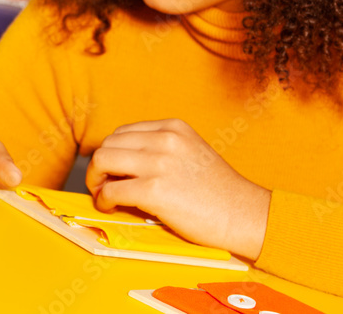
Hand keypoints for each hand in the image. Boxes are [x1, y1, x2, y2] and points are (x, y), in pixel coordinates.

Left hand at [85, 118, 270, 259]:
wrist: (246, 215)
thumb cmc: (218, 191)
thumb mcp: (189, 153)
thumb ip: (159, 150)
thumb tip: (119, 163)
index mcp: (173, 127)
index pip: (122, 132)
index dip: (111, 152)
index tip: (111, 169)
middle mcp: (165, 139)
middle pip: (108, 144)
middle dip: (99, 165)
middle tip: (102, 183)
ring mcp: (159, 163)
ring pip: (103, 161)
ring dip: (96, 179)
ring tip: (104, 194)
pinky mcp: (155, 190)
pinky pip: (112, 190)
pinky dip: (104, 199)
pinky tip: (110, 206)